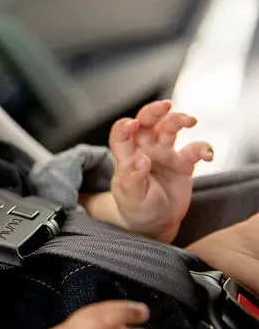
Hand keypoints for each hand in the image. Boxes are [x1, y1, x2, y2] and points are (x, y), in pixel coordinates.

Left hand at [108, 100, 213, 242]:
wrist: (156, 222)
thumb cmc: (137, 208)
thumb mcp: (132, 198)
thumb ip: (134, 179)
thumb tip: (140, 160)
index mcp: (126, 157)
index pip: (121, 135)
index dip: (124, 126)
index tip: (132, 124)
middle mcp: (144, 150)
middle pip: (146, 122)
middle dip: (154, 111)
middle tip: (165, 105)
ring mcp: (164, 154)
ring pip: (170, 128)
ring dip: (179, 120)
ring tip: (190, 121)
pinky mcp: (183, 162)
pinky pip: (195, 149)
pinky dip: (204, 148)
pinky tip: (208, 155)